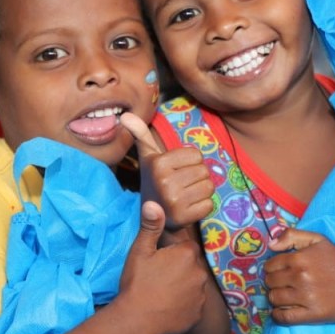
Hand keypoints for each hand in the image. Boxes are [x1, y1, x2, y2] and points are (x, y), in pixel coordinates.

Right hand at [117, 201, 209, 333]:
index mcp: (186, 254)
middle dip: (179, 269)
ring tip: (162, 294)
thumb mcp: (140, 251)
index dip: (171, 254)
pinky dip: (184, 305)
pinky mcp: (198, 314)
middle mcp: (199, 273)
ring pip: (193, 285)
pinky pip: (193, 305)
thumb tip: (154, 203)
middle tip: (158, 278)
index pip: (185, 248)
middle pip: (191, 266)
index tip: (158, 262)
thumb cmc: (137, 283)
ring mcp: (200, 295)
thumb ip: (150, 226)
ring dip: (183, 287)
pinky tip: (167, 308)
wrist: (136, 320)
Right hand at [120, 113, 214, 231]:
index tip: (177, 170)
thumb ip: (141, 134)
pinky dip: (202, 206)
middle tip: (182, 185)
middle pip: (204, 170)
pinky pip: (209, 204)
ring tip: (186, 195)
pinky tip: (188, 207)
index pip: (196, 154)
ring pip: (208, 187)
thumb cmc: (154, 181)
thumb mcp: (148, 157)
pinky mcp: (183, 217)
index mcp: (158, 163)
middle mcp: (165, 181)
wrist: (150, 217)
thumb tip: (125, 115)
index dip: (190, 162)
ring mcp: (174, 201)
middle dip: (196, 176)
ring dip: (201, 191)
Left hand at [263, 228, 334, 323]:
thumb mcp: (318, 240)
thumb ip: (292, 236)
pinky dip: (278, 316)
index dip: (272, 269)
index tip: (280, 272)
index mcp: (299, 258)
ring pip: (274, 299)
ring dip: (276, 298)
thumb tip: (270, 245)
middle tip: (284, 284)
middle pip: (270, 282)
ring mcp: (306, 297)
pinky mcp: (313, 314)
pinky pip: (284, 317)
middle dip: (274, 283)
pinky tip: (282, 311)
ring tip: (286, 296)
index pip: (269, 266)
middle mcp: (300, 277)